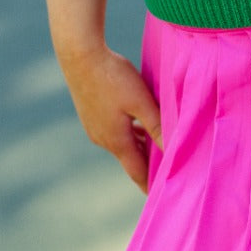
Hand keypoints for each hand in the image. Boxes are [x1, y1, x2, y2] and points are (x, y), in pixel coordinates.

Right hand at [57, 43, 162, 191]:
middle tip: (168, 172)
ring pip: (123, 143)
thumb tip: (171, 149)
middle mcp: (103, 138)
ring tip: (159, 150)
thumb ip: (157, 126)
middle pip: (131, 158)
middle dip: (149, 165)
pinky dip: (131, 133)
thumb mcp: (141, 102)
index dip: (150, 184)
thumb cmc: (113, 76)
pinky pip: (116, 131)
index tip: (160, 196)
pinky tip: (140, 125)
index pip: (137, 171)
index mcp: (116, 140)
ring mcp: (94, 127)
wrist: (79, 55)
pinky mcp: (91, 114)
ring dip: (141, 147)